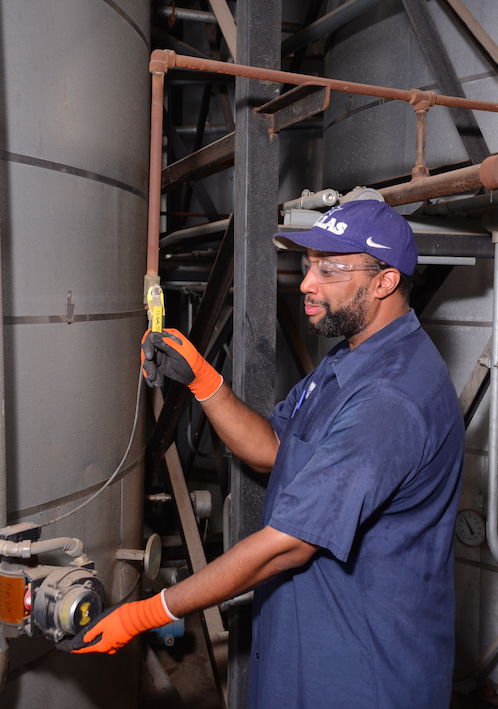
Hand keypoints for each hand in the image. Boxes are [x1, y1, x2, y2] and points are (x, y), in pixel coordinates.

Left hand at [57, 592, 172, 654]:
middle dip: (82, 643)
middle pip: (92, 647)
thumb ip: (90, 633)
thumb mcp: (102, 623)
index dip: (71, 648)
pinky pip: (109, 639)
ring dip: (94, 638)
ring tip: (87, 632)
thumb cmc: (123, 619)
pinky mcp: (122, 639)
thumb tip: (82, 640)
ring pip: (101, 642)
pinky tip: (103, 628)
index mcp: (102, 646)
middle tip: (73, 639)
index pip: (82, 649)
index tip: (62, 647)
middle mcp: (109, 648)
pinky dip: (103, 635)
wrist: (140, 617)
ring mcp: (117, 644)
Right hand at [141, 329, 222, 400]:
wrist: (195, 376)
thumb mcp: (179, 353)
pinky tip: (153, 382)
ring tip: (154, 379)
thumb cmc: (192, 362)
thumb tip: (154, 335)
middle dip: (148, 362)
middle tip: (151, 372)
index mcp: (170, 336)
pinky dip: (149, 375)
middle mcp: (163, 343)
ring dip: (149, 371)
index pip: (152, 335)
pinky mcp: (159, 362)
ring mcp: (160, 353)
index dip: (148, 345)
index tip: (149, 356)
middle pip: (147, 349)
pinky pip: (150, 367)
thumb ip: (166, 344)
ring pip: (147, 359)